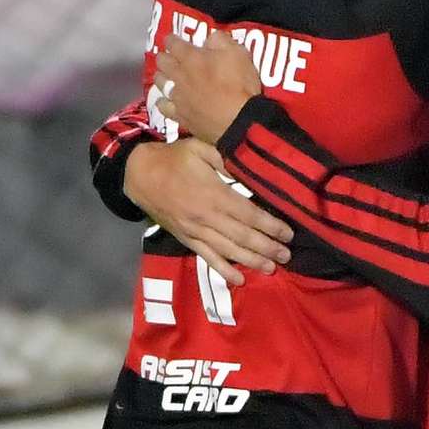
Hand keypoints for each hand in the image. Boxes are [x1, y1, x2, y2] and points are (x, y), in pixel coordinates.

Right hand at [123, 138, 292, 284]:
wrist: (139, 175)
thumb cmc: (175, 158)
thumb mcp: (201, 148)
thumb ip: (225, 159)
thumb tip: (250, 170)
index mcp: (214, 194)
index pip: (249, 214)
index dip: (271, 225)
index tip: (289, 233)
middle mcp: (207, 218)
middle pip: (242, 236)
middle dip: (267, 247)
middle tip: (286, 255)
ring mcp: (195, 231)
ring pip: (228, 250)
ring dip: (251, 261)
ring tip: (271, 268)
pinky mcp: (186, 239)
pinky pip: (207, 257)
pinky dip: (223, 270)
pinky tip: (238, 280)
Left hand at [154, 32, 261, 143]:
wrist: (239, 120)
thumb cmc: (240, 85)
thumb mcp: (238, 54)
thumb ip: (221, 41)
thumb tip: (210, 38)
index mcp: (191, 57)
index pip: (174, 43)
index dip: (172, 39)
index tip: (172, 38)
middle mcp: (179, 75)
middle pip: (162, 62)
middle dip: (164, 56)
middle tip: (169, 56)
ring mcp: (177, 97)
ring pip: (160, 83)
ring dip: (161, 76)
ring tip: (166, 76)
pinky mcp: (180, 115)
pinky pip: (163, 106)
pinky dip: (163, 101)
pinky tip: (165, 100)